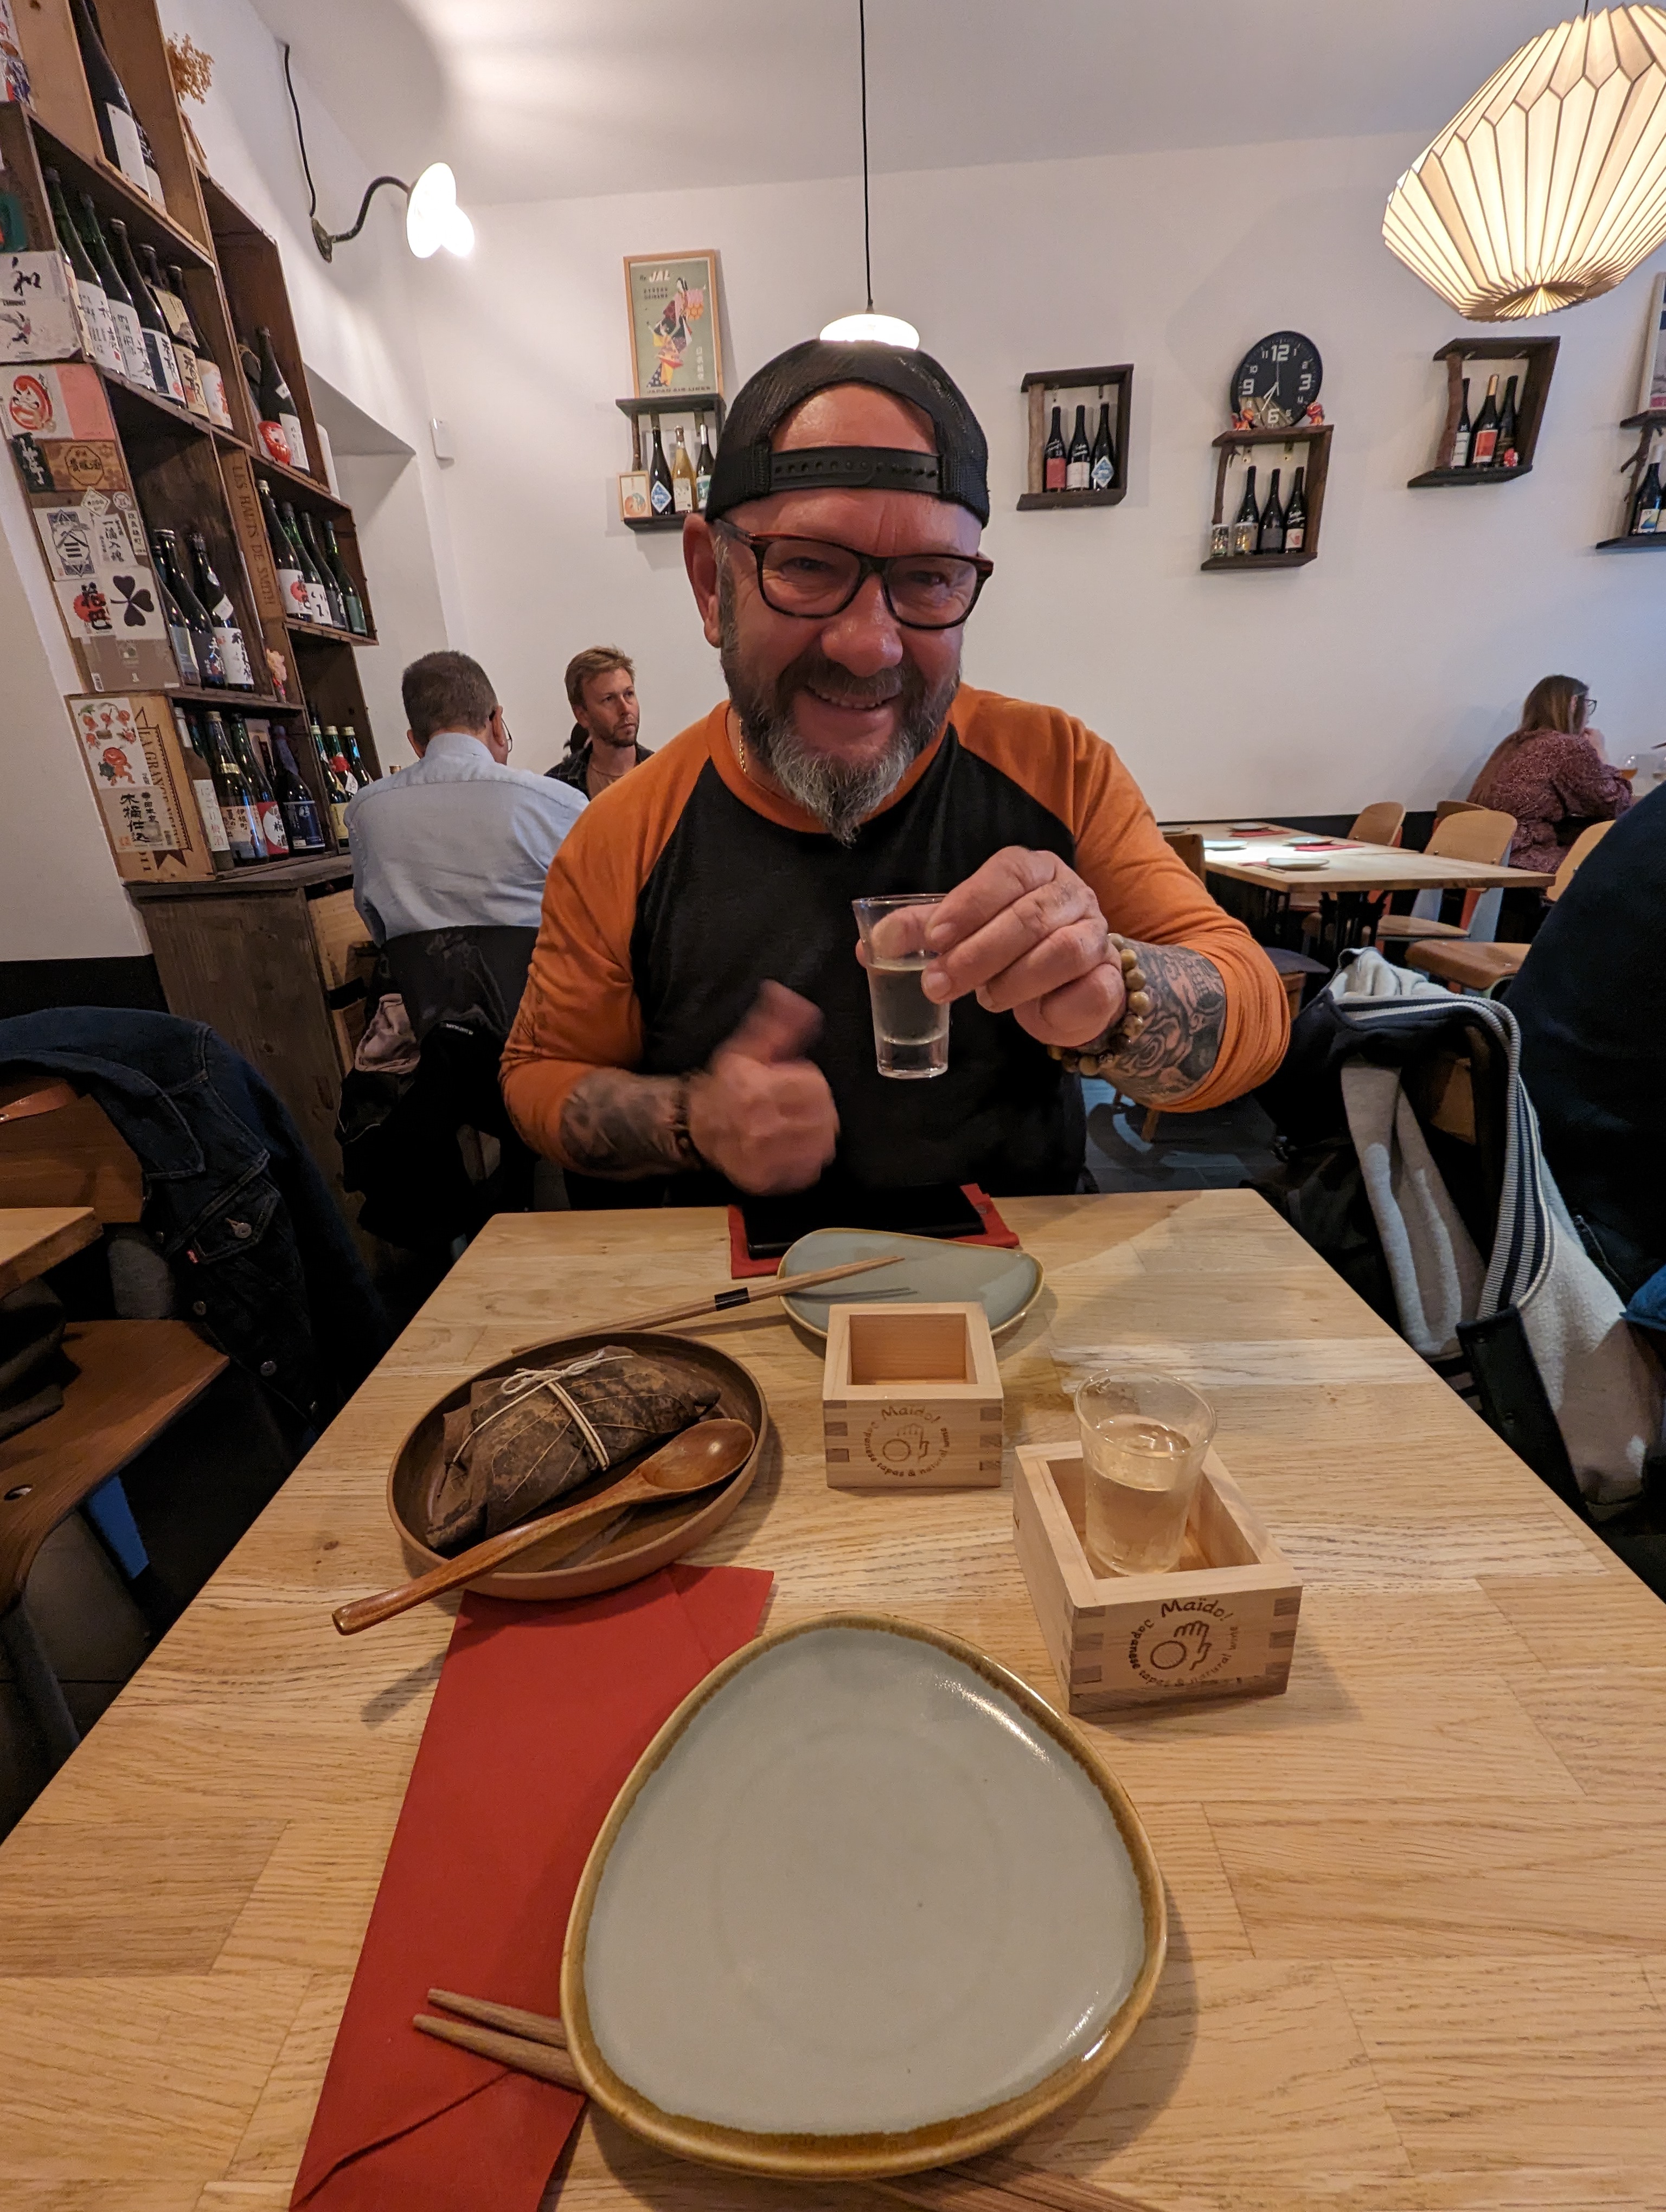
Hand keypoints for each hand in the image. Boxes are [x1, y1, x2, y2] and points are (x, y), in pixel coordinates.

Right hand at [687, 982, 838, 1193]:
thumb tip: (796, 1000)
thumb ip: (777, 1025)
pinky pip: (806, 1172)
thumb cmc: (726, 1084)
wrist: (695, 1126)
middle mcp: (760, 1126)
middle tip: (803, 1106)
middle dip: (819, 1109)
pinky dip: (807, 1162)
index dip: (812, 1082)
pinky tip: (794, 1149)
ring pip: (820, 1147)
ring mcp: (763, 1158)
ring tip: (800, 1126)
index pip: (815, 1087)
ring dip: (817, 1135)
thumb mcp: (748, 1047)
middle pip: (822, 1118)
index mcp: (758, 1089)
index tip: (800, 1082)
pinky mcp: (764, 1180)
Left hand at [914, 847, 1124, 1048]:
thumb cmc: (1012, 950)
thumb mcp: (963, 933)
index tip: (934, 939)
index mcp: (1035, 870)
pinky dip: (1054, 1005)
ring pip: (1063, 951)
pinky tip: (1034, 1010)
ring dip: (1015, 981)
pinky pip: (1089, 989)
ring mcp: (1098, 934)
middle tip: (938, 985)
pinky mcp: (1113, 978)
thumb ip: (921, 931)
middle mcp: (1071, 894)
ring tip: (987, 999)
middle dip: (977, 954)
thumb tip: (869, 944)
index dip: (970, 904)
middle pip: (1029, 916)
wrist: (1070, 988)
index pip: (1007, 872)